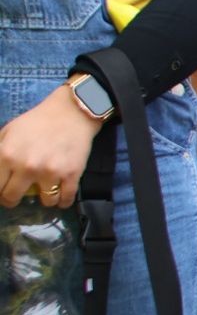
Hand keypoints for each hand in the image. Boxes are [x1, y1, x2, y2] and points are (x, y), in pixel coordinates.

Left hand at [0, 85, 103, 207]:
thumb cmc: (38, 121)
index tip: (4, 191)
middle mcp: (26, 167)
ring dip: (45, 199)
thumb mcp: (8, 131)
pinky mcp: (71, 174)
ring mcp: (50, 172)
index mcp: (7, 155)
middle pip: (12, 197)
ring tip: (47, 192)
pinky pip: (65, 199)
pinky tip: (61, 199)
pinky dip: (63, 202)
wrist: (71, 112)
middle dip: (13, 199)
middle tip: (19, 195)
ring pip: (44, 201)